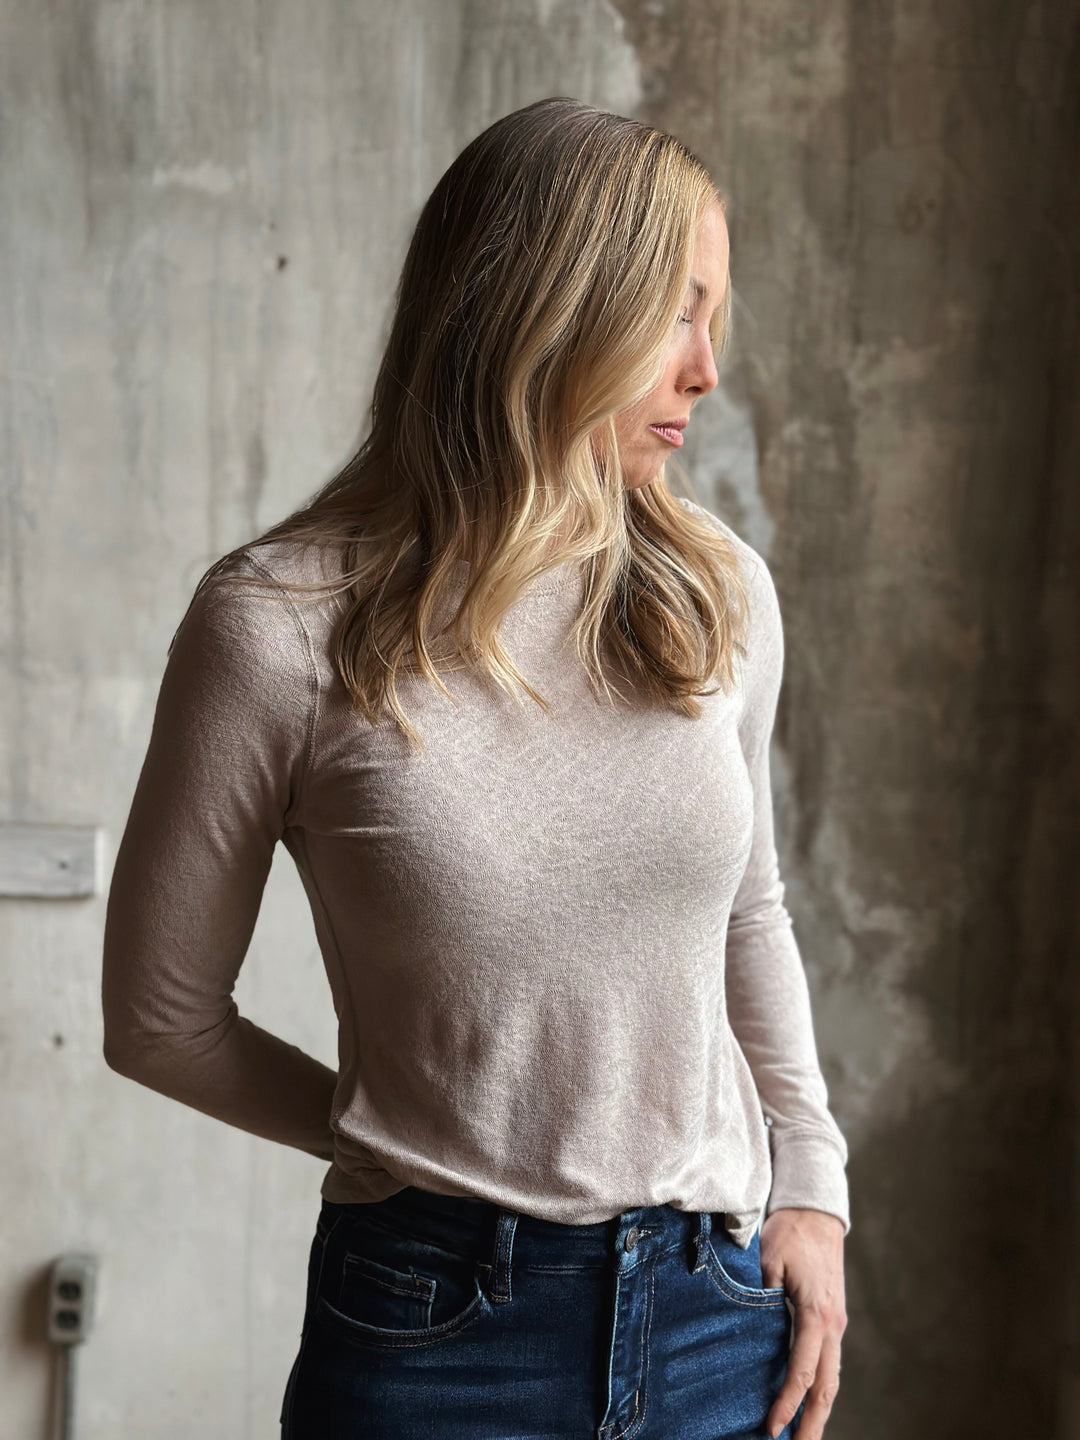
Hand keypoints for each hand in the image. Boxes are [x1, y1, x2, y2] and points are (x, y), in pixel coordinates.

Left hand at [760, 1207, 845, 1439]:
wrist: (816, 1212)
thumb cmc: (789, 1233)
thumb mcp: (768, 1259)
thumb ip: (759, 1296)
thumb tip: (745, 1328)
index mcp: (816, 1315)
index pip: (802, 1372)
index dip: (787, 1404)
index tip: (771, 1428)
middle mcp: (833, 1325)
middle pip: (826, 1387)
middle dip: (813, 1424)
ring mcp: (837, 1324)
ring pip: (832, 1379)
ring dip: (819, 1411)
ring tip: (804, 1438)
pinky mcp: (833, 1319)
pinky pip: (829, 1363)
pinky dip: (820, 1387)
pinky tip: (807, 1402)